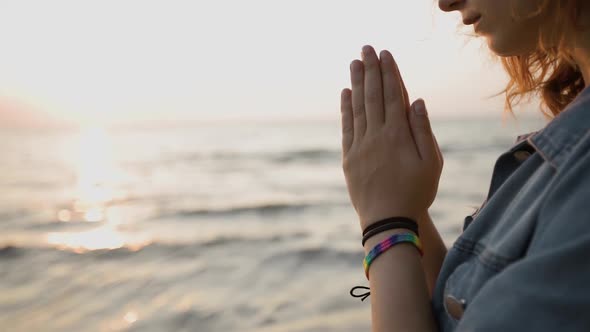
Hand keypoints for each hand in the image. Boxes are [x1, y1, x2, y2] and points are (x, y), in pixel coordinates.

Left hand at [340, 45, 443, 231]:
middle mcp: (376, 135)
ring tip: (355, 63)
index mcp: (398, 135)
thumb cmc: (416, 193)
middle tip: (367, 48)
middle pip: (373, 95)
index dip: (390, 72)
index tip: (386, 54)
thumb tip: (416, 100)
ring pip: (357, 107)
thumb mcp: (431, 164)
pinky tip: (346, 92)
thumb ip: (423, 130)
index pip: (393, 95)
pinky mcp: (349, 157)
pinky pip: (346, 127)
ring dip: (356, 83)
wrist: (387, 221)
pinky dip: (346, 108)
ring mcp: (360, 146)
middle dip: (371, 69)